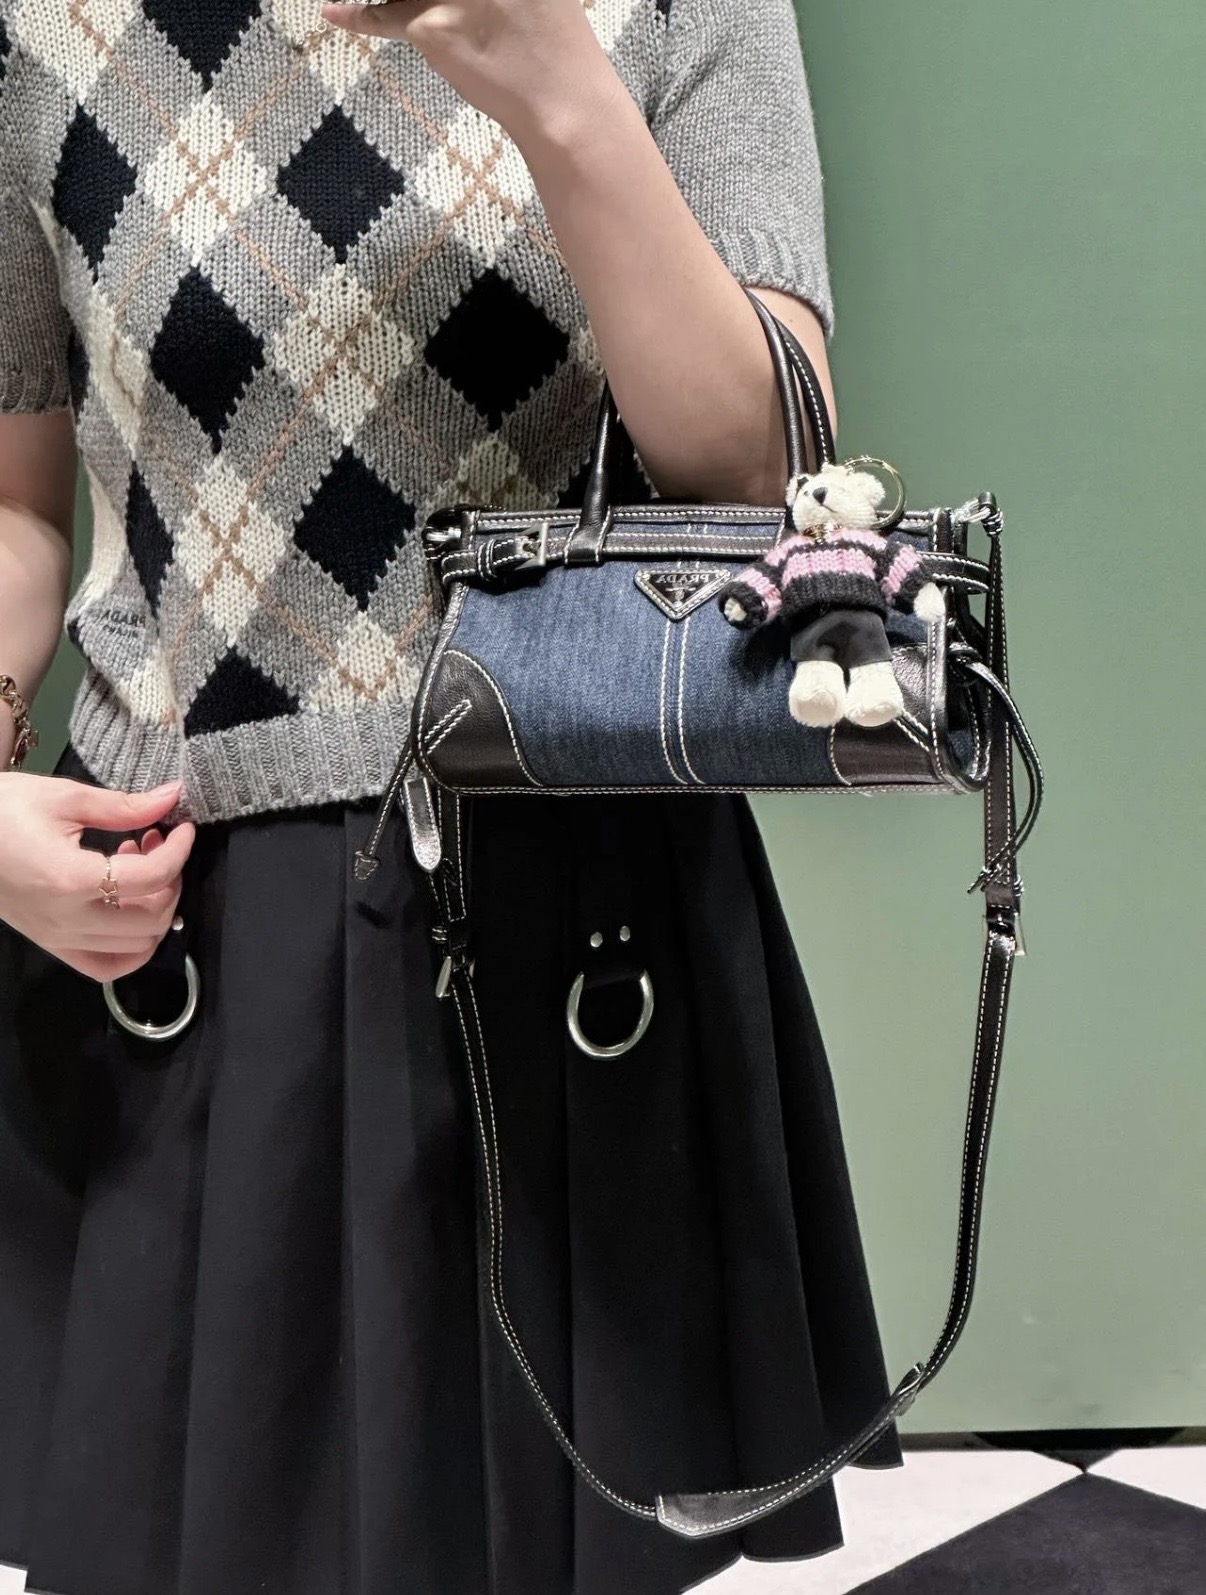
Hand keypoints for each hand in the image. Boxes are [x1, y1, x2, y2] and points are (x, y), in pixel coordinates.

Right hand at [0, 774, 196, 983]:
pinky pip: (107, 967)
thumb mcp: (62, 797)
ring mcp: (59, 939)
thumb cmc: (1, 810)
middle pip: (153, 919)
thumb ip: (124, 805)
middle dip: (171, 881)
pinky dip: (133, 947)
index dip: (179, 850)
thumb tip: (173, 797)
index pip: (152, 878)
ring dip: (155, 911)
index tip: (182, 828)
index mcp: (70, 879)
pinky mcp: (52, 946)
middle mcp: (67, 920)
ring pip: (137, 948)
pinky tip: (131, 910)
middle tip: (156, 847)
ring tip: (138, 872)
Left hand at [319, 0, 618, 141]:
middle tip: (419, 13)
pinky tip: (334, 12)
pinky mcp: (432, 26)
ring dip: (388, 0)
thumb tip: (455, 3)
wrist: (563, 102)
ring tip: (389, 12)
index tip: (428, 3)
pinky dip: (355, 15)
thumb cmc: (554, 50)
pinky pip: (382, 16)